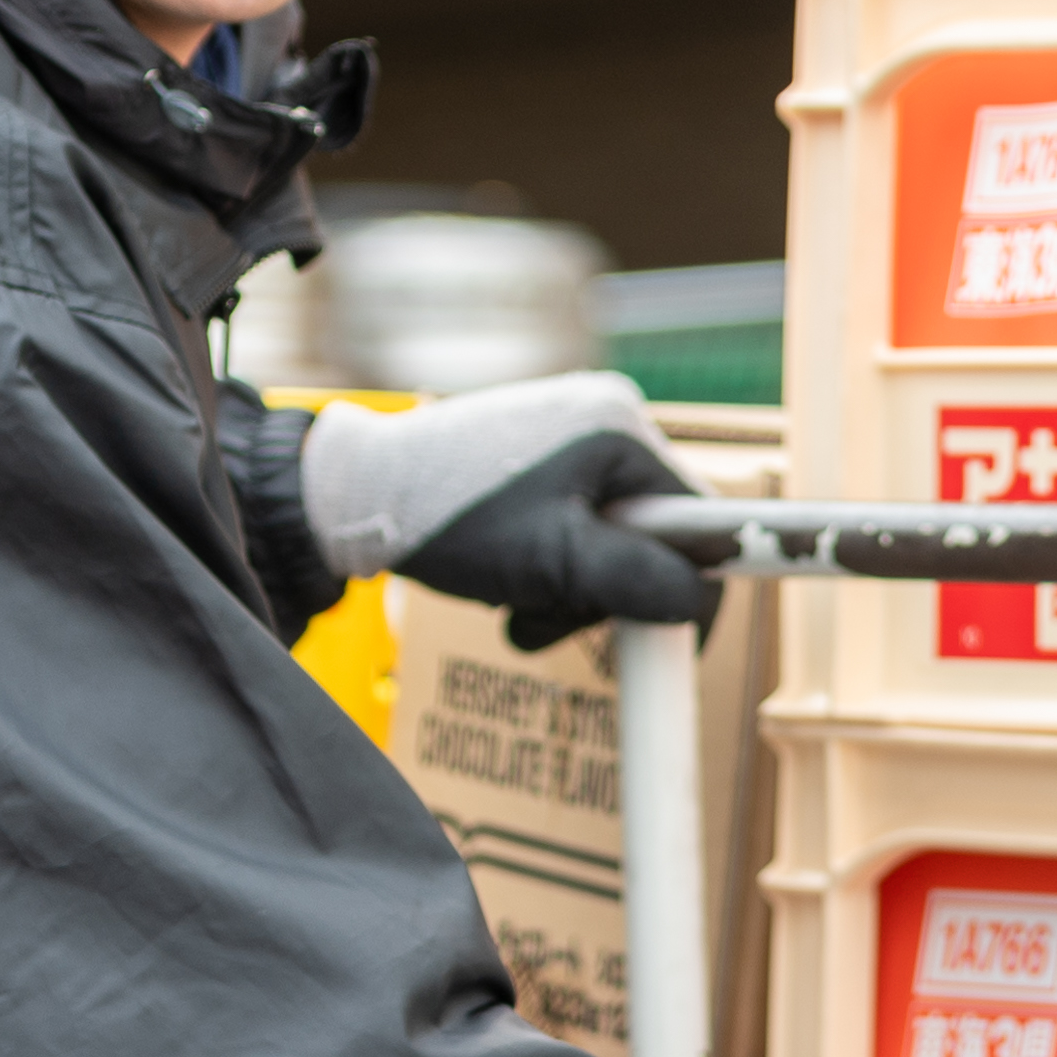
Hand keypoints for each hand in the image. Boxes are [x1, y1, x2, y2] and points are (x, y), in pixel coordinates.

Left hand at [296, 371, 719, 649]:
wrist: (354, 495)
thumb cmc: (451, 519)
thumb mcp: (556, 562)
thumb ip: (639, 580)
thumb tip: (701, 600)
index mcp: (621, 426)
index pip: (701, 520)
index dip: (690, 588)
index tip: (666, 638)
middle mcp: (604, 419)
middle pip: (653, 535)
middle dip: (609, 593)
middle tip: (552, 620)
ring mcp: (569, 437)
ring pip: (611, 540)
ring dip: (573, 590)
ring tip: (517, 604)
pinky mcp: (538, 459)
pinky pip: (576, 528)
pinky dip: (551, 567)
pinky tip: (506, 579)